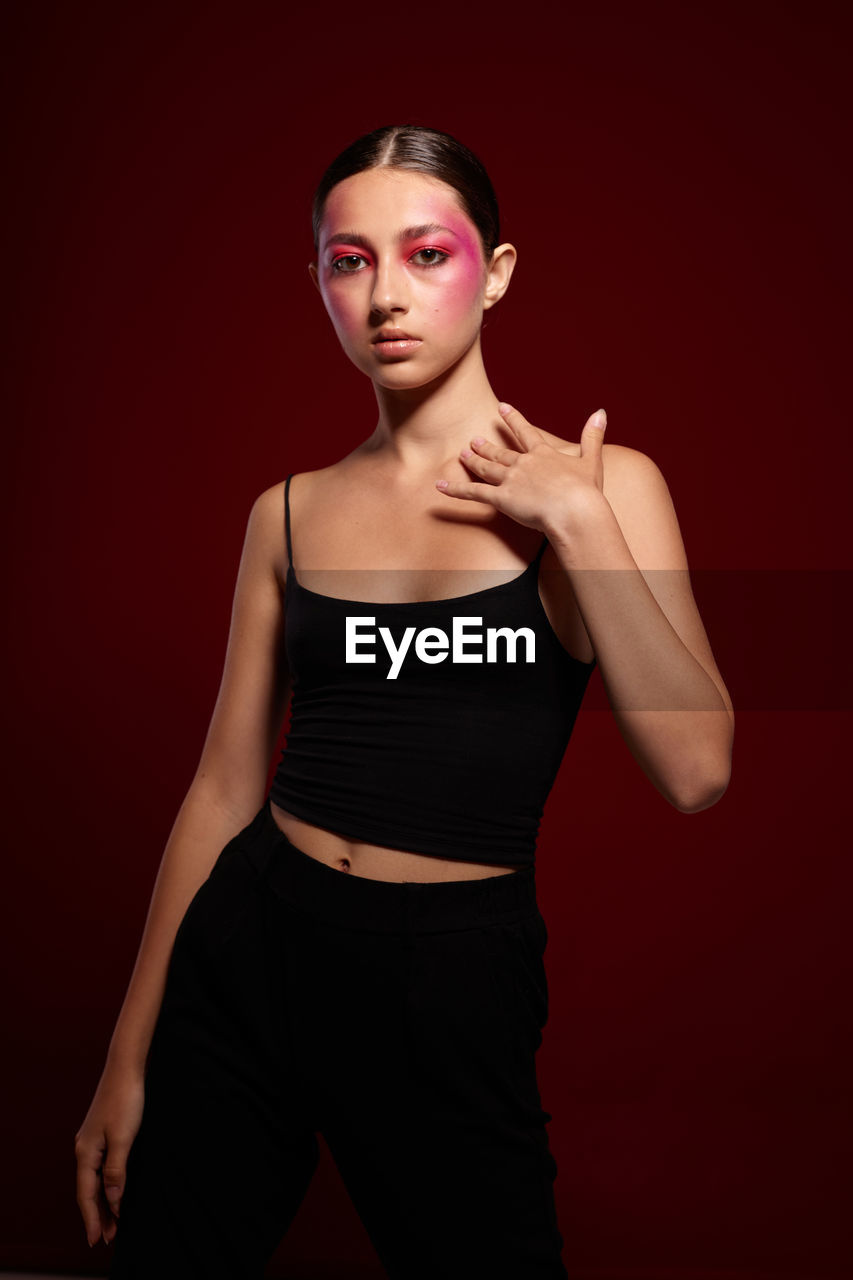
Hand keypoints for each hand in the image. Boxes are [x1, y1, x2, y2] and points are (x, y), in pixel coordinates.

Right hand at [74, 1062, 145, 1246]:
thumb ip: (116, 1171)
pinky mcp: (101, 1134)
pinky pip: (100, 1167)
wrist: (126, 1068)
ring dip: (103, 1201)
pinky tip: (114, 1190)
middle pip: (88, 1190)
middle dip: (98, 1215)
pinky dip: (106, 1184)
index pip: (86, 1195)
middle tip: (109, 1238)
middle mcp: (84, 1149)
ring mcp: (92, 1141)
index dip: (93, 1219)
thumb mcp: (124, 1138)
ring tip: (113, 1221)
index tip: (98, 1240)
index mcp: (85, 1152)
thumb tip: (112, 1199)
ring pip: (95, 1179)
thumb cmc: (125, 1100)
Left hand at [436, 403, 607, 536]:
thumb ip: (593, 436)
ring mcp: (510, 480)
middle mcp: (524, 463)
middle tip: (474, 440)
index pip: (525, 433)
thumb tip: (601, 412)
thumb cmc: (586, 491)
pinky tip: (440, 485)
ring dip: (473, 461)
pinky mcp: (501, 498)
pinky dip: (455, 489)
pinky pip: (473, 493)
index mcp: (544, 455)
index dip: (513, 419)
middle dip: (486, 446)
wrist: (575, 510)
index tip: (502, 407)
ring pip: (486, 468)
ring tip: (462, 454)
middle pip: (501, 452)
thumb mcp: (592, 461)